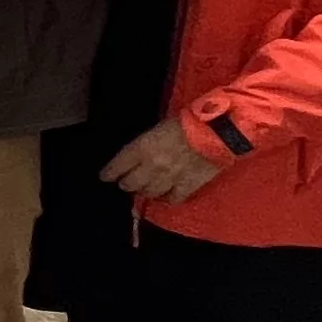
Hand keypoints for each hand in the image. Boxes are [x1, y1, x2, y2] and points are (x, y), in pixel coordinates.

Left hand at [102, 115, 226, 201]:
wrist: (216, 132)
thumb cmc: (186, 122)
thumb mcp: (158, 128)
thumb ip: (145, 144)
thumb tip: (138, 155)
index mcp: (142, 148)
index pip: (118, 166)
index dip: (109, 173)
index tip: (105, 176)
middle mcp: (152, 166)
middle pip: (131, 184)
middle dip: (126, 183)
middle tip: (127, 183)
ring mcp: (169, 179)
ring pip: (149, 193)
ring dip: (144, 191)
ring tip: (144, 189)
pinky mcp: (187, 186)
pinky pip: (172, 199)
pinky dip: (167, 198)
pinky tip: (165, 195)